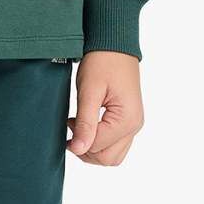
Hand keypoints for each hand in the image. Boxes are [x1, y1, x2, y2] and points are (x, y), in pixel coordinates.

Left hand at [66, 51, 143, 165]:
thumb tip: (78, 149)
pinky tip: (89, 125)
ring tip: (80, 127)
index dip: (78, 141)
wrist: (115, 44)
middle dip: (85, 149)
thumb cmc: (102, 62)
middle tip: (73, 127)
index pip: (98, 148)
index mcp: (127, 120)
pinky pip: (116, 144)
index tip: (68, 122)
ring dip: (93, 148)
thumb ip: (85, 123)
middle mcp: (135, 126)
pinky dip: (100, 142)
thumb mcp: (89, 91)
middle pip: (107, 159)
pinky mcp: (129, 121)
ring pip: (112, 156)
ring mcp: (134, 125)